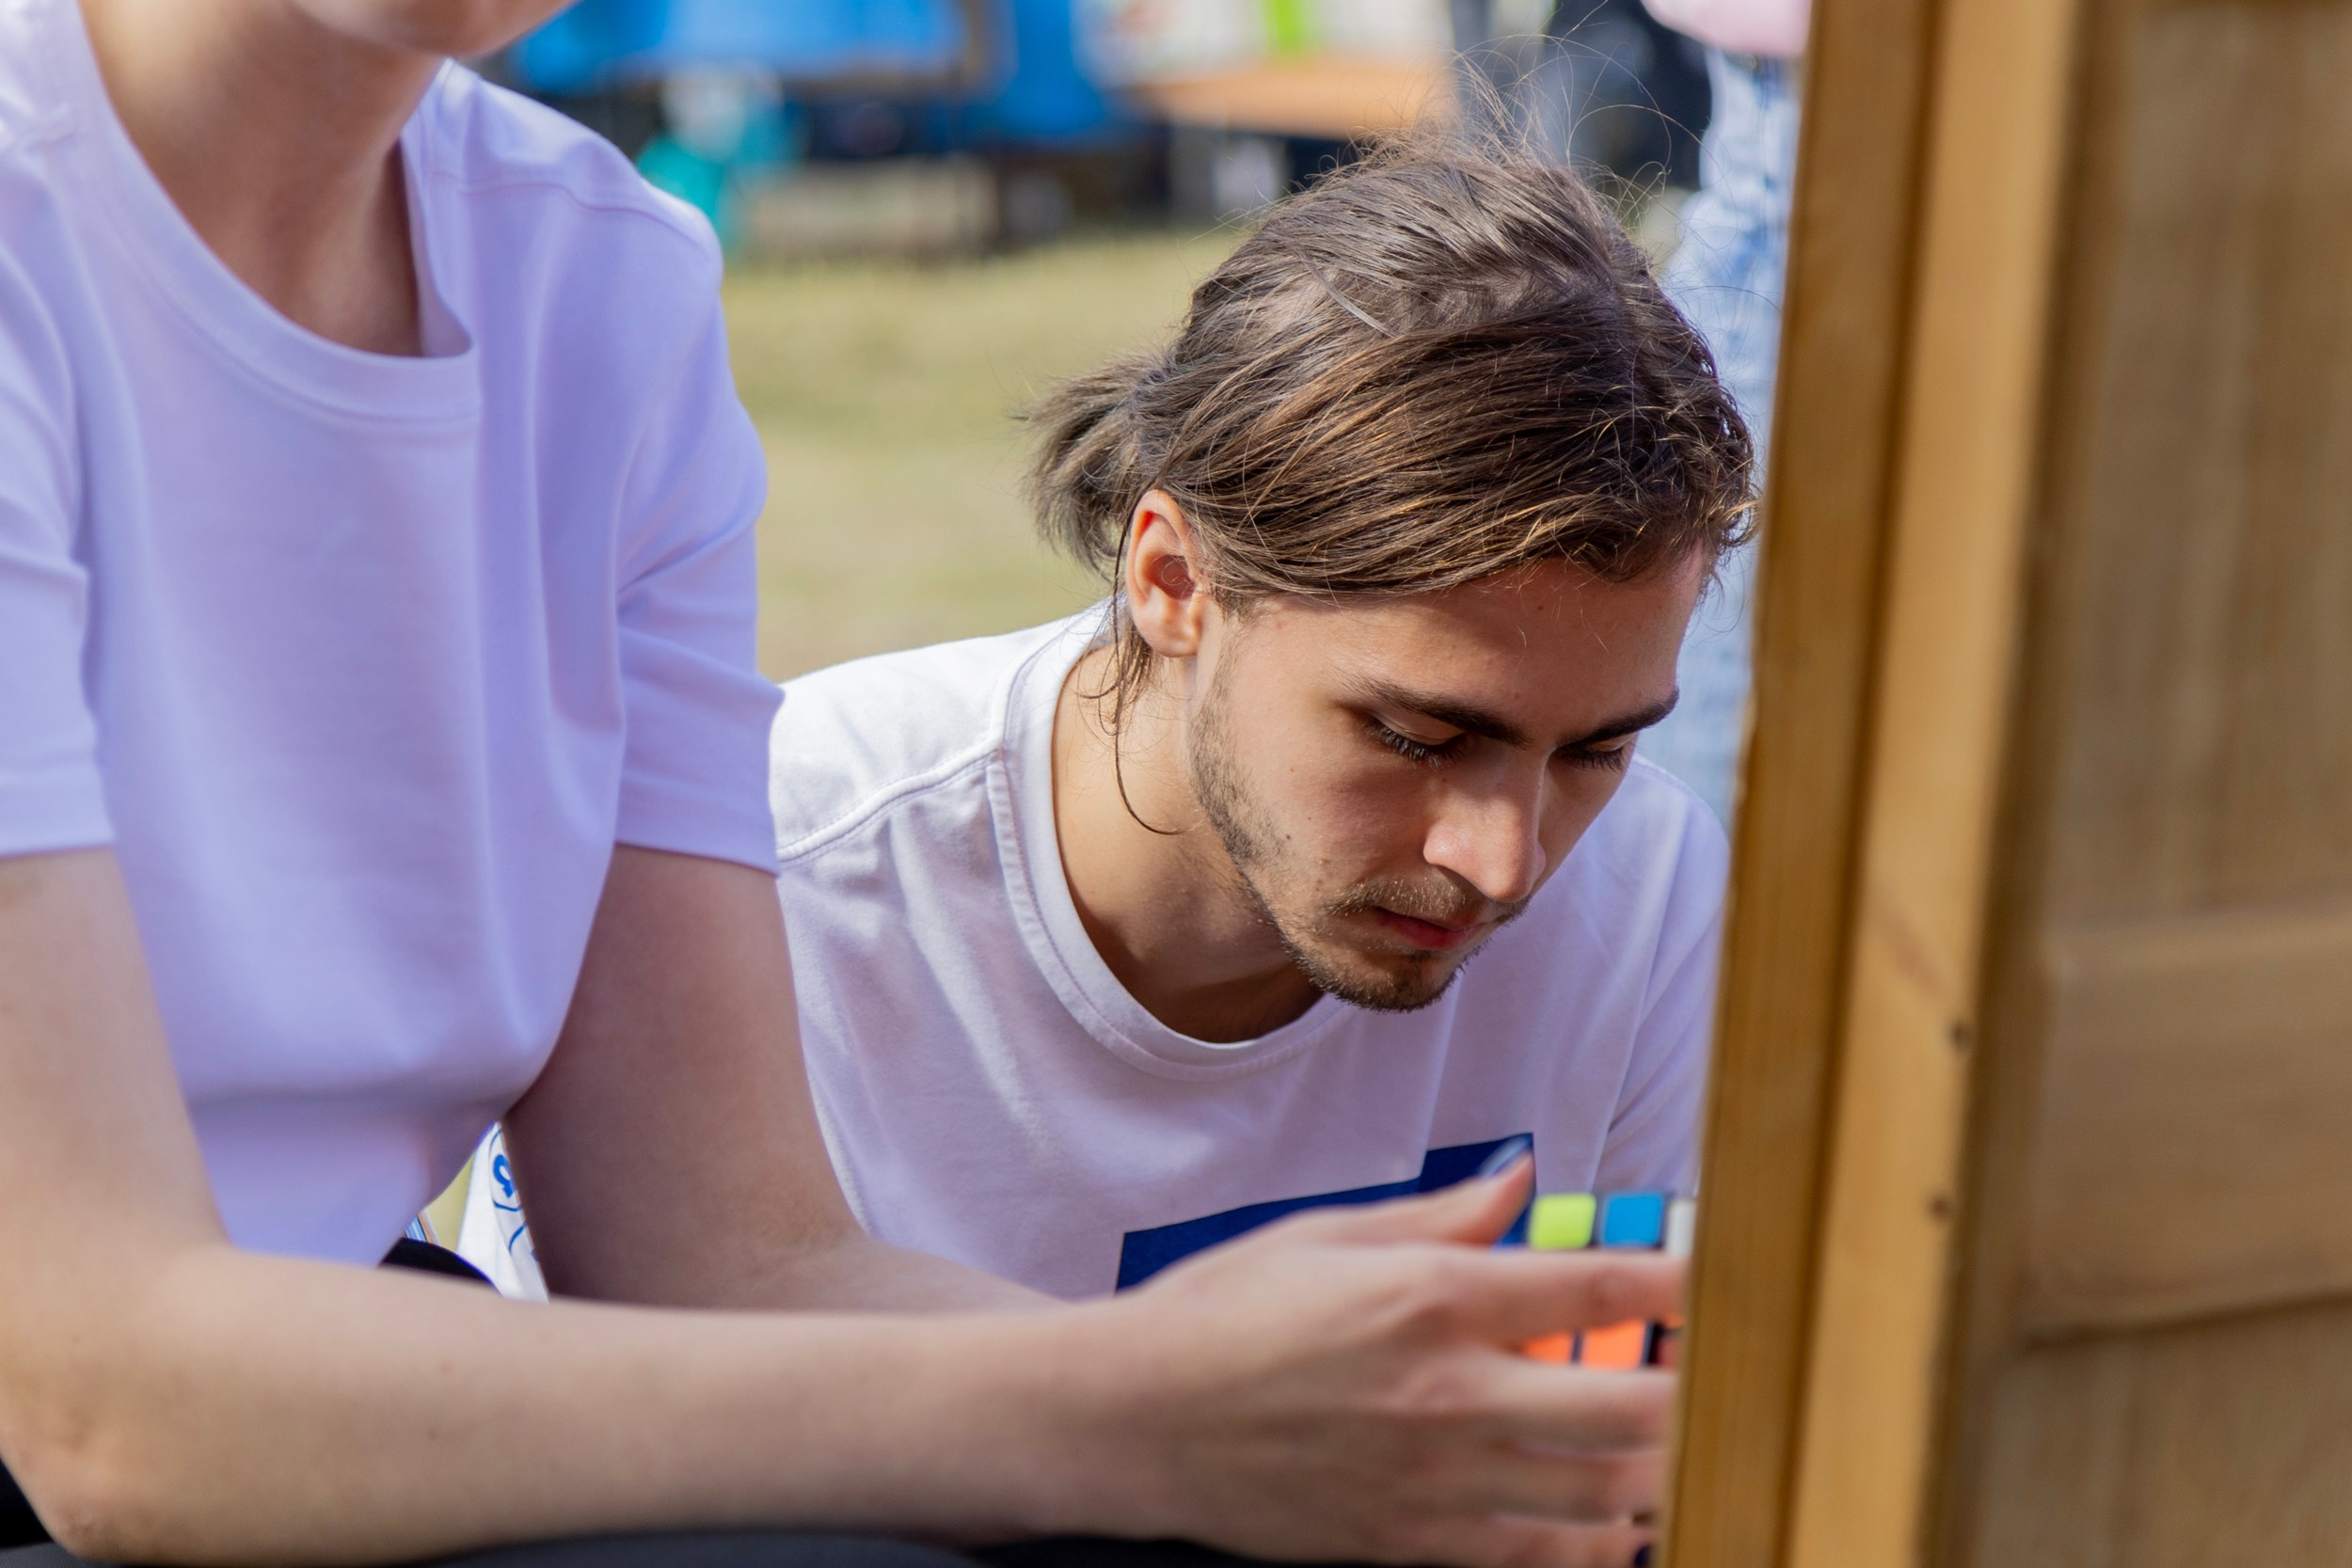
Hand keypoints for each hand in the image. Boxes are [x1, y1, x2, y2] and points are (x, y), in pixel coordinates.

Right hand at [1054, 1161, 1680, 1567]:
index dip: (1683, 1277)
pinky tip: (1614, 1518)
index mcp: (1429, 1297)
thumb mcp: (1326, 1235)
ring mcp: (1436, 1482)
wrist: (1131, 1422)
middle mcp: (1448, 1394)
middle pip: (1633, 1405)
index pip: (1597, 1286)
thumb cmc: (1221, 1314)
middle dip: (1697, 1388)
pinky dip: (1595, 1542)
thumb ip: (1442, 1217)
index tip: (1722, 1272)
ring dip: (1659, 1466)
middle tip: (1719, 1369)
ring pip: (1604, 1494)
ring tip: (1678, 1439)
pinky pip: (1540, 1558)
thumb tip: (1523, 1183)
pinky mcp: (1413, 1544)